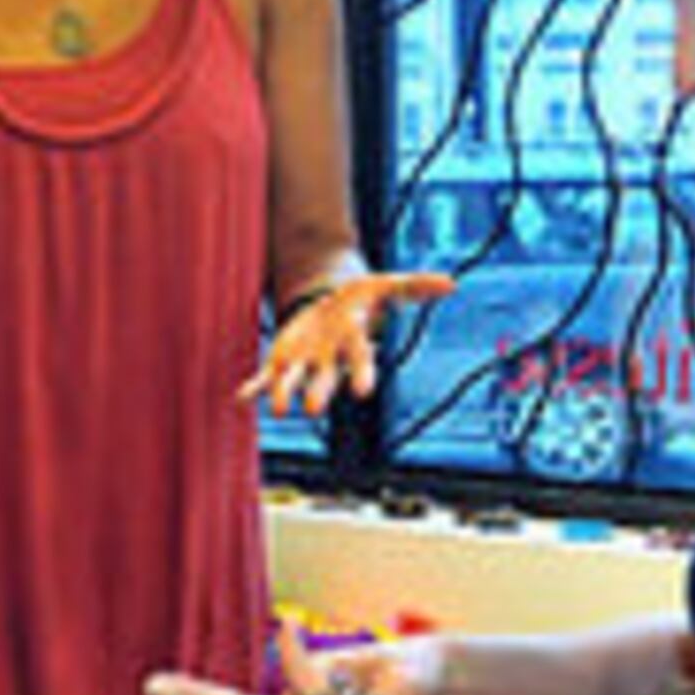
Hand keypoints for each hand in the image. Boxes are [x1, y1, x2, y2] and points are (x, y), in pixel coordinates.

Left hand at [245, 271, 458, 416]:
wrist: (329, 301)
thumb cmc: (360, 298)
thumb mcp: (386, 285)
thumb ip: (415, 286)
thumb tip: (452, 283)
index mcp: (352, 343)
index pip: (360, 360)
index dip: (361, 375)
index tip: (363, 392)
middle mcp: (328, 360)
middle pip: (324, 379)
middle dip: (319, 393)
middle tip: (312, 410)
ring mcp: (303, 363)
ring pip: (293, 383)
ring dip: (284, 395)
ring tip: (278, 410)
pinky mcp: (281, 360)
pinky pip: (265, 378)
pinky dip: (254, 388)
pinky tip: (241, 398)